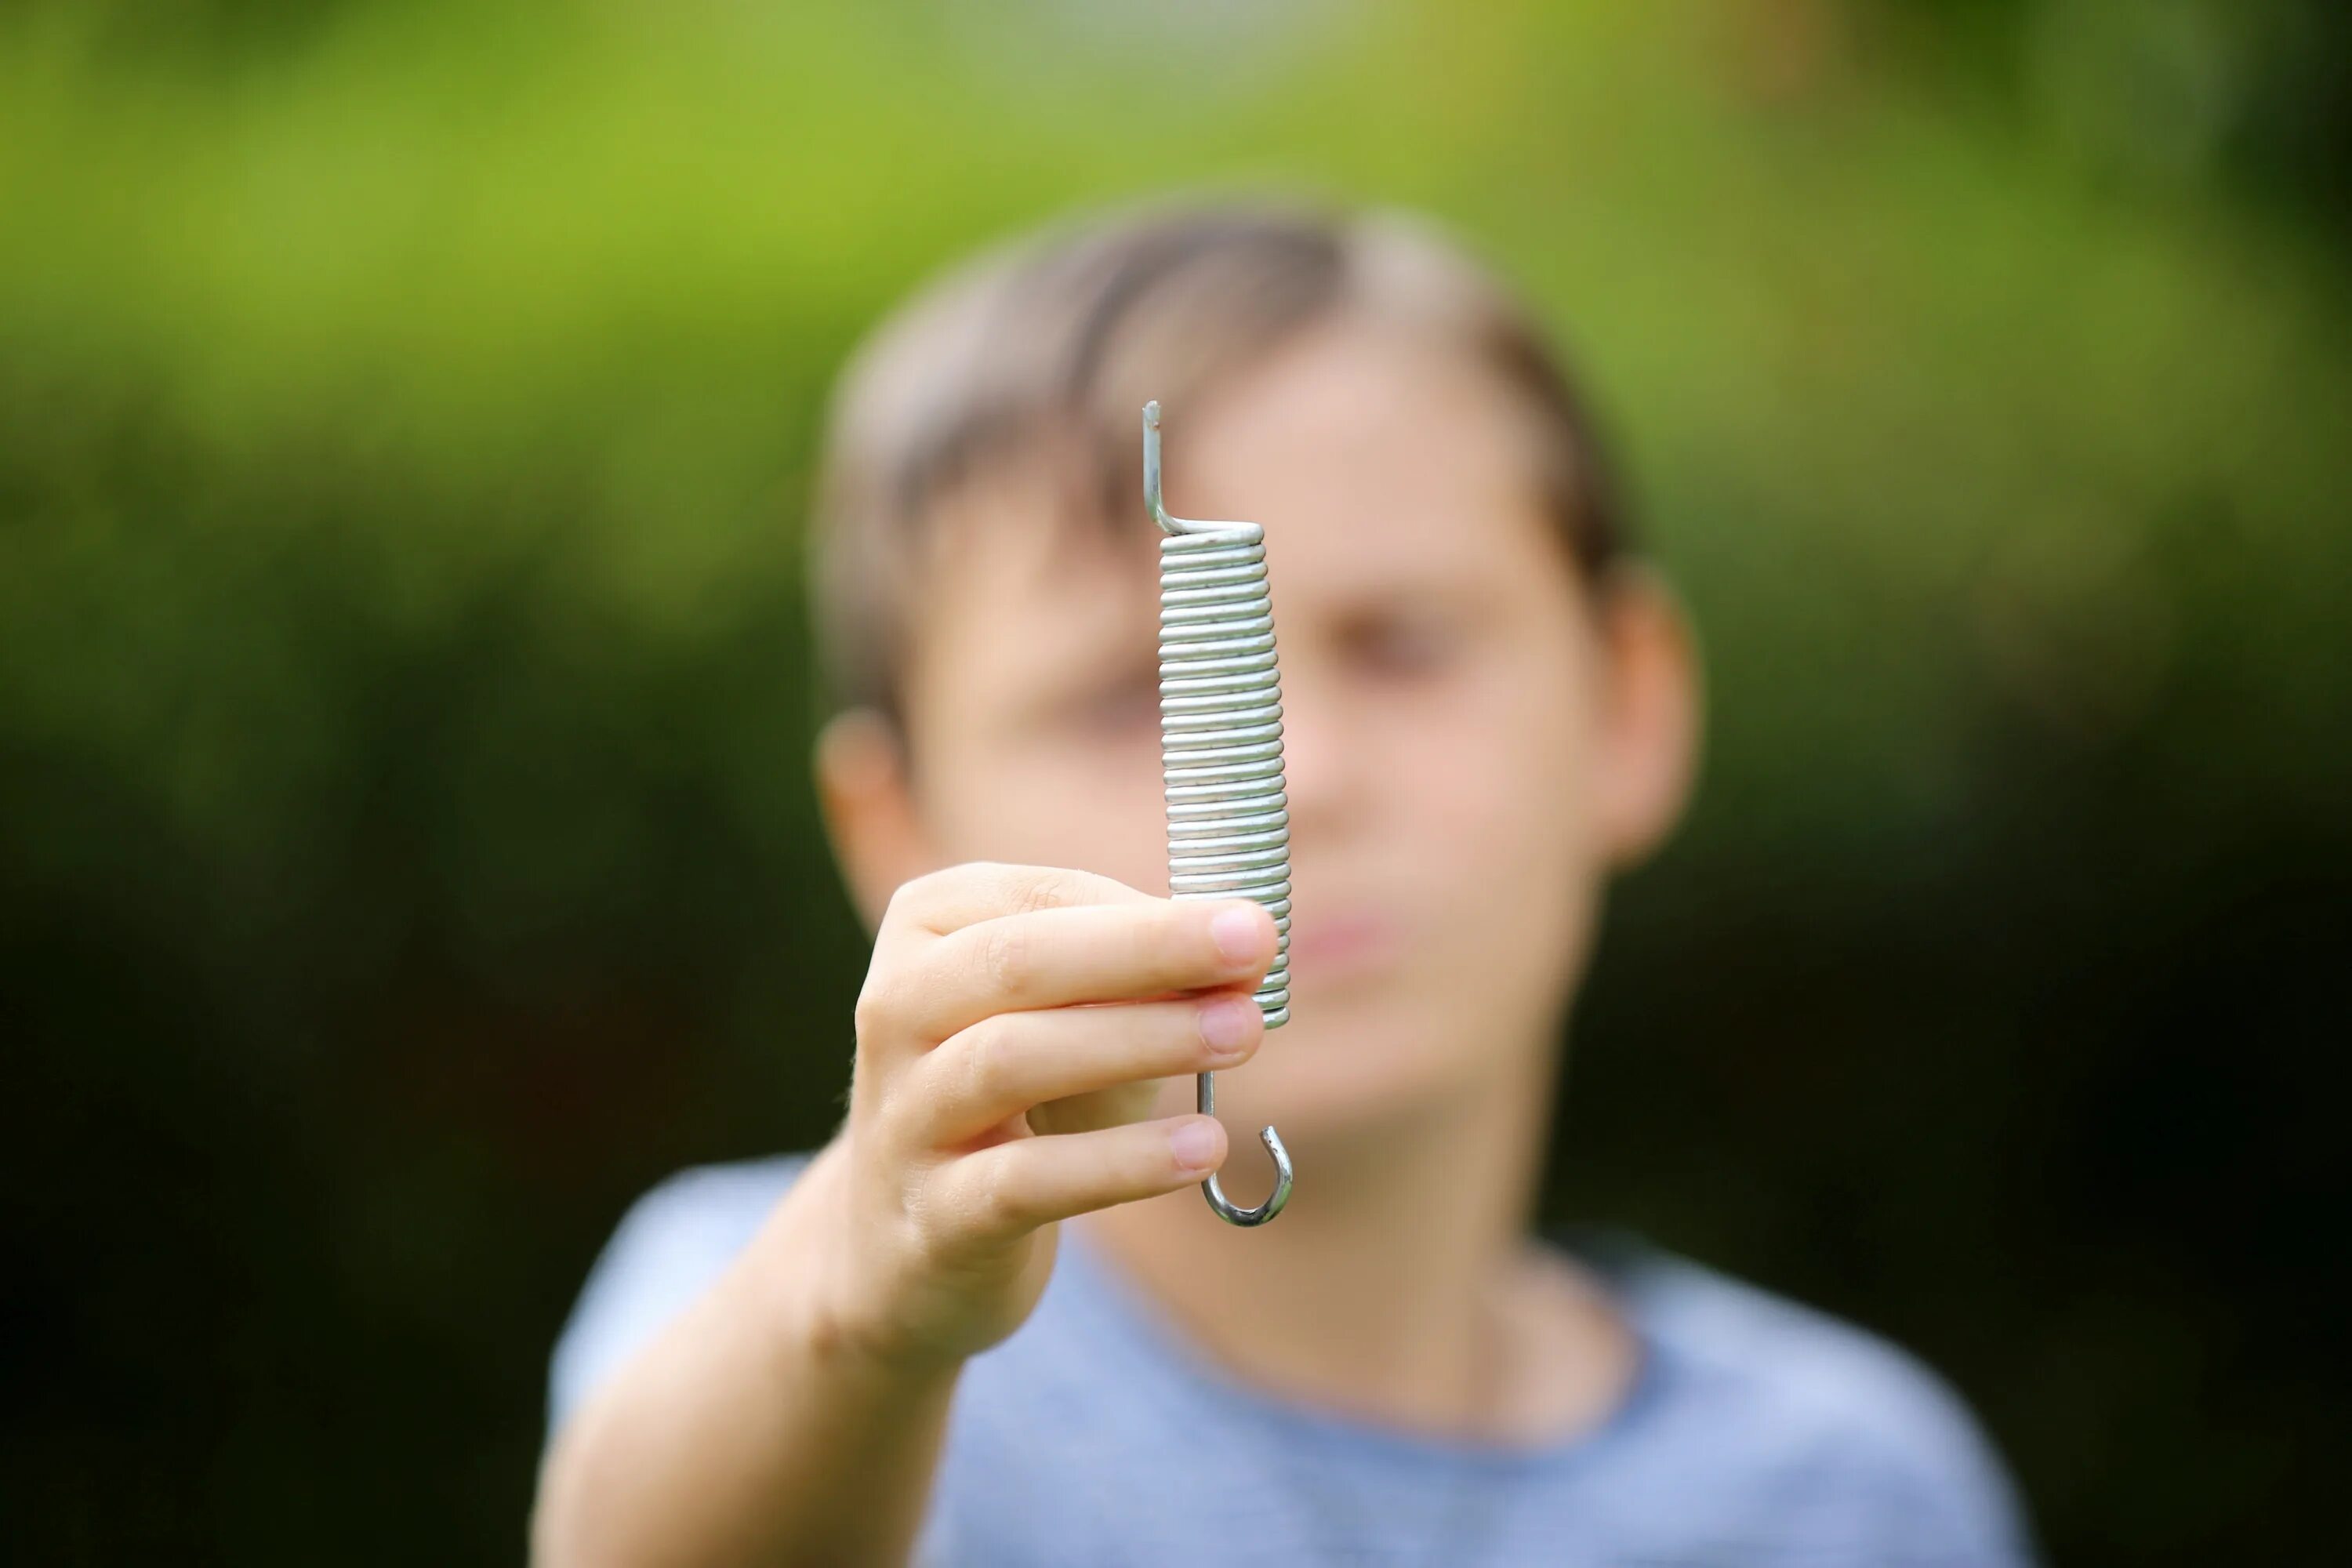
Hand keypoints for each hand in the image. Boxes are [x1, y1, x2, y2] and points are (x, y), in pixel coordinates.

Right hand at [787, 861, 1278, 1372]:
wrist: (905, 1250)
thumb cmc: (1013, 1105)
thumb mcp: (1068, 1023)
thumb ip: (1139, 982)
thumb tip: (1246, 950)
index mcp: (926, 931)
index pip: (1041, 899)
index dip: (1150, 913)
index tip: (1249, 927)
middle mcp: (895, 1011)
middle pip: (1016, 963)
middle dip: (1146, 949)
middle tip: (1255, 946)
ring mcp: (903, 1117)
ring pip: (1010, 1059)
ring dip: (1139, 1039)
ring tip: (1244, 1034)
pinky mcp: (932, 1217)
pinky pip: (1025, 1182)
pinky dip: (1121, 1162)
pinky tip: (1205, 1146)